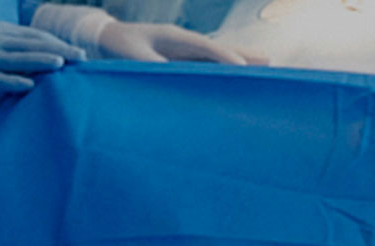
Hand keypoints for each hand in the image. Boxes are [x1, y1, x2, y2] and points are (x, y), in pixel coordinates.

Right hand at [0, 21, 85, 102]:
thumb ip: (12, 52)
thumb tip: (41, 63)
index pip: (34, 36)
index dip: (58, 43)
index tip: (78, 52)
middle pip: (32, 44)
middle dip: (59, 50)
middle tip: (81, 57)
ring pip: (18, 58)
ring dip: (41, 60)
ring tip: (62, 64)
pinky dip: (15, 82)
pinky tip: (31, 86)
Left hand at [97, 22, 267, 64]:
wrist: (105, 38)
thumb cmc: (117, 48)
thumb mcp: (132, 59)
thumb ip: (152, 68)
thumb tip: (174, 78)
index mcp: (172, 37)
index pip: (204, 47)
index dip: (224, 57)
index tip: (242, 68)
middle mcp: (183, 41)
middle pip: (218, 49)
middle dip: (243, 55)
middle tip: (269, 62)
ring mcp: (184, 48)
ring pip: (216, 56)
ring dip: (238, 61)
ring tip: (264, 63)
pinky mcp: (181, 58)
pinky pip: (207, 64)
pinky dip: (223, 68)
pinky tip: (238, 74)